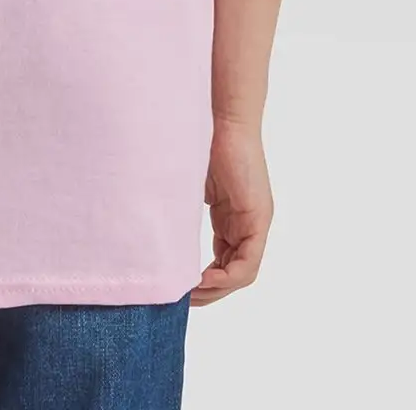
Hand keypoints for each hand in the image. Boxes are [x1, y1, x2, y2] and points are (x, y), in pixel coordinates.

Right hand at [190, 119, 273, 304]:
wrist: (221, 117)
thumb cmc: (200, 141)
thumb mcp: (189, 186)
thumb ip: (183, 211)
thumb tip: (157, 232)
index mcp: (234, 216)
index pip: (226, 261)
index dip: (206, 280)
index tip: (181, 285)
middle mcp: (249, 222)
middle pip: (235, 272)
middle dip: (210, 290)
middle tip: (184, 298)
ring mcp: (255, 221)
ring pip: (243, 272)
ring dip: (217, 288)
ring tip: (191, 293)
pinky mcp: (257, 217)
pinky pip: (247, 262)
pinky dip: (227, 276)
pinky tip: (204, 278)